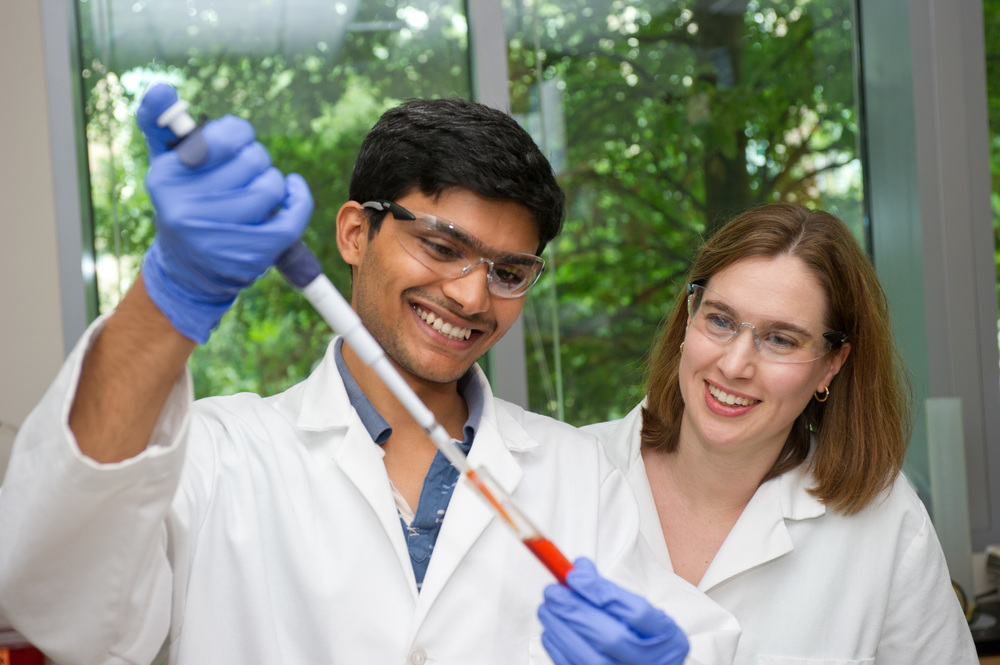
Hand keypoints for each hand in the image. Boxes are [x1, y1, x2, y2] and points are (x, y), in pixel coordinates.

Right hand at [135, 83, 312, 342]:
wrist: (188, 270)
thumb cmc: (183, 202)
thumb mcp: (165, 163)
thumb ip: (159, 121)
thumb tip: (161, 89)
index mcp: (166, 178)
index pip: (223, 137)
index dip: (239, 132)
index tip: (238, 139)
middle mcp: (186, 208)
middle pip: (253, 159)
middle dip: (256, 159)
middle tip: (244, 172)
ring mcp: (219, 236)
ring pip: (272, 186)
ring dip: (273, 181)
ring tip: (258, 189)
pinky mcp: (250, 256)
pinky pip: (291, 217)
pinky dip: (299, 198)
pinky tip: (291, 189)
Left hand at [538, 558, 689, 664]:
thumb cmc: (645, 639)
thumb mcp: (642, 612)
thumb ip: (611, 590)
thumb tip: (578, 569)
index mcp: (669, 638)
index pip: (637, 612)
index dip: (602, 592)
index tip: (575, 575)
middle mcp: (652, 663)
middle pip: (612, 637)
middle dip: (575, 611)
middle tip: (553, 591)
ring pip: (590, 659)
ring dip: (561, 629)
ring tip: (547, 608)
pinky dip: (558, 649)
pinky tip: (551, 630)